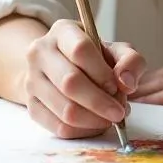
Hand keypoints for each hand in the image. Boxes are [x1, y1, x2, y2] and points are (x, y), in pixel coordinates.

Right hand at [24, 19, 146, 138]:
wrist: (62, 67)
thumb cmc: (94, 59)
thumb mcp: (116, 51)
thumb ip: (130, 61)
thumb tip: (126, 83)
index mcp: (62, 31)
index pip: (81, 50)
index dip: (102, 72)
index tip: (117, 86)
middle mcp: (40, 52)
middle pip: (70, 83)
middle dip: (100, 102)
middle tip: (119, 112)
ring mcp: (31, 80)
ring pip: (65, 110)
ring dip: (94, 120)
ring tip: (109, 118)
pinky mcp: (31, 106)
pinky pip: (59, 128)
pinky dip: (83, 132)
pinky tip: (95, 124)